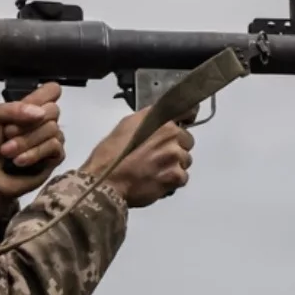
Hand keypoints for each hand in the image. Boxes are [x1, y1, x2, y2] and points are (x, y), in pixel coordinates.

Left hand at [0, 82, 66, 214]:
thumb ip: (10, 108)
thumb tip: (38, 113)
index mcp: (30, 106)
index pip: (52, 90)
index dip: (44, 95)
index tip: (28, 107)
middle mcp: (44, 120)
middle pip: (53, 109)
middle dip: (26, 123)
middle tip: (7, 133)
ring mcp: (52, 138)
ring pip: (52, 129)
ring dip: (25, 141)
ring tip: (7, 152)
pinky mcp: (55, 157)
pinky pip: (54, 147)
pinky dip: (34, 153)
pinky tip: (19, 161)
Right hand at [79, 107, 196, 207]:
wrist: (106, 182)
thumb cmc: (110, 156)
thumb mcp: (126, 125)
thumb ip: (148, 118)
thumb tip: (160, 117)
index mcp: (160, 120)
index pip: (188, 112)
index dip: (188, 117)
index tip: (187, 121)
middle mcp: (171, 136)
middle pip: (187, 141)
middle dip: (176, 148)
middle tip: (158, 156)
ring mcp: (175, 156)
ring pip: (185, 161)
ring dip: (174, 166)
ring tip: (155, 171)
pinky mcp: (175, 176)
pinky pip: (183, 178)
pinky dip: (172, 182)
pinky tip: (156, 181)